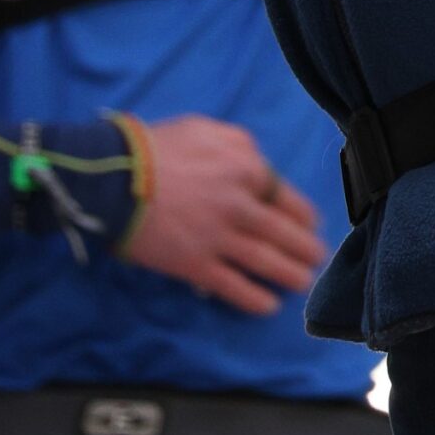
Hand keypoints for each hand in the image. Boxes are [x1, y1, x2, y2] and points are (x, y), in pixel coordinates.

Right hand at [119, 117, 326, 315]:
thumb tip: (257, 163)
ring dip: (290, 274)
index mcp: (247, 168)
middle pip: (283, 231)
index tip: (311, 225)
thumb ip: (241, 145)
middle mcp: (240, 204)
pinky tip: (268, 305)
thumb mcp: (209, 129)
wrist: (115, 177)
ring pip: (265, 261)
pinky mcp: (195, 264)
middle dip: (305, 248)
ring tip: (304, 283)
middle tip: (319, 258)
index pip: (285, 196)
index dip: (302, 214)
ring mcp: (219, 238)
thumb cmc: (159, 146)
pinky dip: (253, 298)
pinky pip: (232, 286)